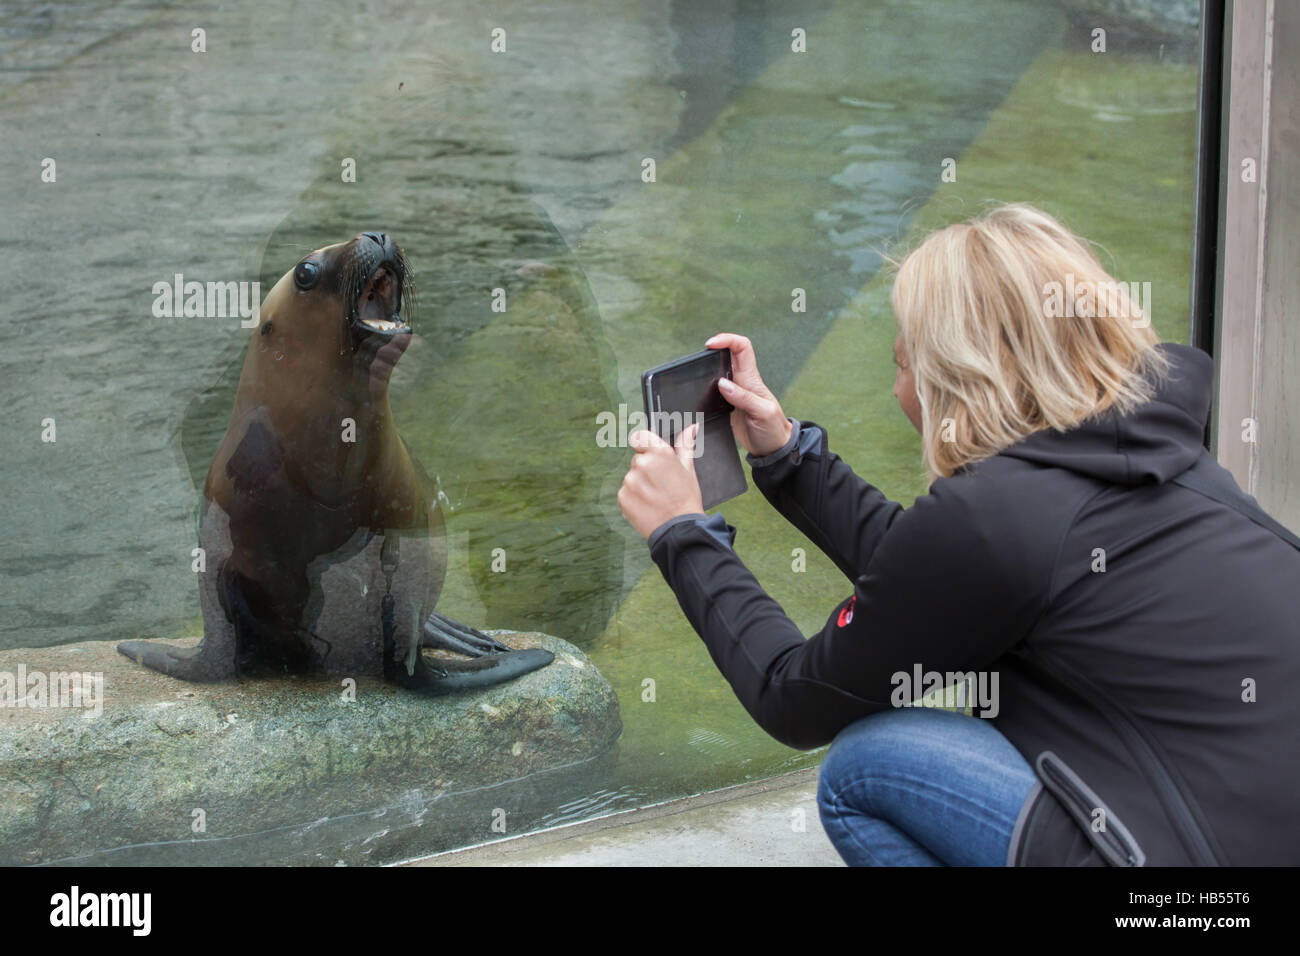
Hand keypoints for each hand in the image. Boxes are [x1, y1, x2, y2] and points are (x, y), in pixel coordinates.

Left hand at [618, 424, 704, 537]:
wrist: (679, 529)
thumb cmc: (686, 499)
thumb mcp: (688, 469)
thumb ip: (685, 445)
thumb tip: (690, 428)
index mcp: (660, 453)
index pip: (639, 437)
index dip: (643, 445)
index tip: (649, 455)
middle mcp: (642, 464)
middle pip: (637, 460)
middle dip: (646, 470)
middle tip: (660, 485)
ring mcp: (630, 482)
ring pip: (631, 477)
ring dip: (639, 485)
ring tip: (655, 498)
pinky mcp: (622, 497)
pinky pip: (625, 493)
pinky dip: (633, 499)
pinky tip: (647, 505)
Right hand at [705, 333, 792, 456]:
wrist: (772, 448)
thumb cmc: (773, 429)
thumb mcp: (762, 413)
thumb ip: (744, 398)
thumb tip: (722, 384)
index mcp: (751, 379)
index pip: (742, 348)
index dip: (727, 340)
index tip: (711, 344)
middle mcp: (741, 383)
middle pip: (728, 354)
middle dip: (713, 350)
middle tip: (698, 358)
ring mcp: (733, 394)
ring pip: (718, 371)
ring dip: (706, 368)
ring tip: (692, 373)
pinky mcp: (726, 406)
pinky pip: (713, 391)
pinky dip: (704, 388)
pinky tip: (696, 393)